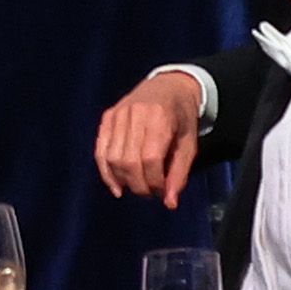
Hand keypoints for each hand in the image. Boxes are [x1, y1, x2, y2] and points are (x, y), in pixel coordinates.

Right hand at [92, 68, 204, 202]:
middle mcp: (136, 113)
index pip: (151, 159)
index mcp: (160, 117)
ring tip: (136, 186)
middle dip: (139, 185)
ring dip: (123, 180)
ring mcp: (118, 113)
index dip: (155, 182)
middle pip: (129, 161)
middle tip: (150, 193)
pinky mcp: (108, 116)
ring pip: (112, 158)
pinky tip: (116, 186)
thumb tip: (169, 204)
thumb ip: (179, 174)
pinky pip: (101, 150)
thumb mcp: (190, 144)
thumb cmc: (182, 117)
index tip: (162, 191)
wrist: (169, 85)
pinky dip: (105, 172)